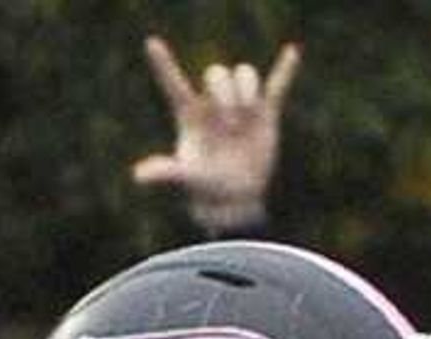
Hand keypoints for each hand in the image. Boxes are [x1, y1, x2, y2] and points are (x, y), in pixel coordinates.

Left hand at [134, 35, 297, 229]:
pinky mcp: (265, 114)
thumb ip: (167, 172)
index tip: (152, 45)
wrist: (235, 201)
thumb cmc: (207, 190)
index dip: (163, 64)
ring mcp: (240, 106)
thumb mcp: (189, 178)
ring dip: (247, 91)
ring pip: (245, 74)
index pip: (174, 83)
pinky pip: (277, 86)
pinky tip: (292, 53)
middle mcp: (213, 104)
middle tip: (232, 125)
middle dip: (225, 92)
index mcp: (191, 114)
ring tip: (248, 119)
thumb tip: (139, 176)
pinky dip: (285, 70)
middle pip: (217, 74)